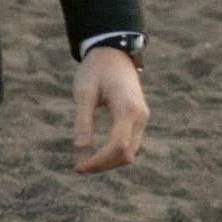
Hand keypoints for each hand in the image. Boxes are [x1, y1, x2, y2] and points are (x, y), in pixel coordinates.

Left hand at [71, 46, 148, 173]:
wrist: (114, 53)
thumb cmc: (96, 70)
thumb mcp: (84, 92)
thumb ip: (83, 119)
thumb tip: (80, 147)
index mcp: (128, 108)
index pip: (117, 145)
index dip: (99, 160)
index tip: (78, 167)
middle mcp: (140, 116)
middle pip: (126, 153)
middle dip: (103, 165)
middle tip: (78, 167)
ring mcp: (142, 118)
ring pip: (130, 152)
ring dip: (109, 162)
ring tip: (85, 163)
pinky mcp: (138, 119)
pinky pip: (130, 144)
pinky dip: (115, 153)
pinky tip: (96, 154)